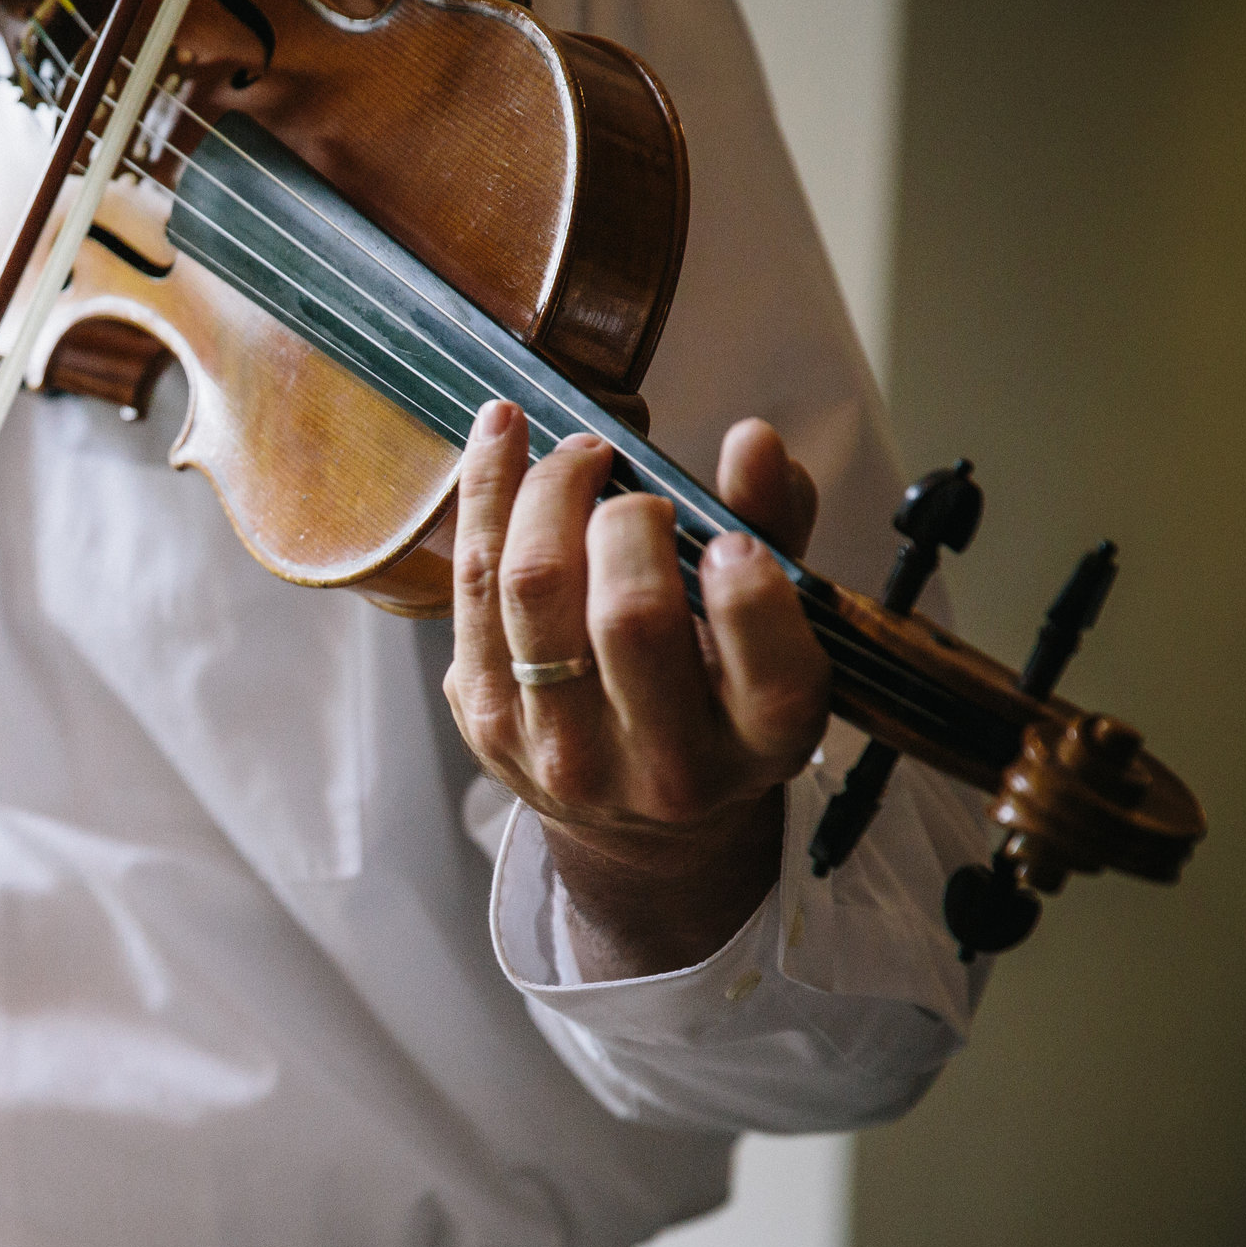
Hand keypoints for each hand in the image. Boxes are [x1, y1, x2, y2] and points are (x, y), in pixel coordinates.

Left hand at [444, 401, 829, 975]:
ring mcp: (560, 751)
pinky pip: (470, 584)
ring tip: (578, 450)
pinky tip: (503, 433)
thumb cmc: (715, 690)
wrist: (632, 814)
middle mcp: (662, 767)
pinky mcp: (483, 718)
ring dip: (549, 490)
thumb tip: (754, 441)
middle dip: (630, 520)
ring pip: (532, 588)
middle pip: (631, 617)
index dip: (749, 596)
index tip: (730, 544)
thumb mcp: (774, 626)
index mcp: (760, 744)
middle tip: (639, 487)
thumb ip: (775, 530)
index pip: (768, 675)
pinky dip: (486, 493)